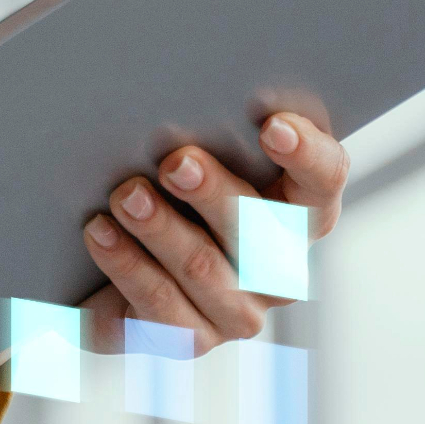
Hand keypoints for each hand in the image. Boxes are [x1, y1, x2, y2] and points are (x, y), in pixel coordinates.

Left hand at [83, 108, 349, 355]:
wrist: (111, 261)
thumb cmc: (165, 185)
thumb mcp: (191, 150)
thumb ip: (206, 129)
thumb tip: (181, 83)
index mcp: (299, 209)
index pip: (323, 179)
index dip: (306, 154)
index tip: (272, 125)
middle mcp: (280, 267)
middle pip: (261, 231)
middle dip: (216, 194)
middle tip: (176, 161)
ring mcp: (238, 311)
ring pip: (206, 270)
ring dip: (162, 229)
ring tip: (125, 194)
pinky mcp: (190, 340)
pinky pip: (160, 309)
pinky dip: (127, 265)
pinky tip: (101, 232)